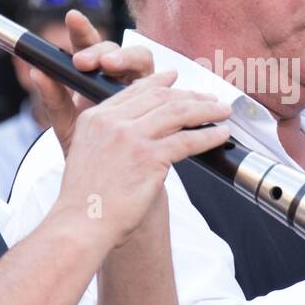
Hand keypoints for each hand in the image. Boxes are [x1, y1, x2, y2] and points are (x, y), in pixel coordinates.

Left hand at [30, 9, 161, 153]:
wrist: (111, 176)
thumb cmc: (88, 147)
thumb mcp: (67, 126)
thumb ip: (53, 100)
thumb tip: (35, 72)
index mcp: (94, 74)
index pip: (88, 45)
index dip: (82, 29)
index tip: (72, 18)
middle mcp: (120, 74)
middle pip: (117, 49)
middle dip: (102, 50)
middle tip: (85, 60)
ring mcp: (143, 86)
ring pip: (143, 60)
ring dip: (127, 58)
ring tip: (110, 66)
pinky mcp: (164, 101)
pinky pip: (167, 85)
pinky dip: (170, 75)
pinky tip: (175, 71)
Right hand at [55, 69, 230, 246]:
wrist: (81, 225)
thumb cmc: (86, 202)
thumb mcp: (87, 156)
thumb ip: (110, 138)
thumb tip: (145, 134)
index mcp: (94, 119)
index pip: (134, 91)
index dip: (159, 82)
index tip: (174, 79)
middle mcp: (112, 122)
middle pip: (160, 97)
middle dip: (189, 95)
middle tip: (209, 98)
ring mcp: (131, 137)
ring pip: (178, 112)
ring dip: (206, 109)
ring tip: (223, 111)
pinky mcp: (149, 157)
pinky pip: (187, 140)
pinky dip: (208, 136)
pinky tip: (220, 135)